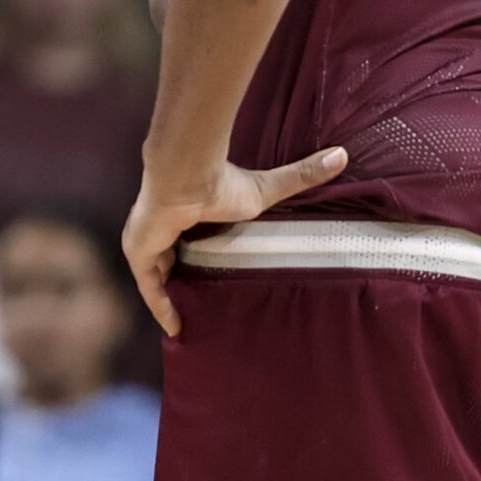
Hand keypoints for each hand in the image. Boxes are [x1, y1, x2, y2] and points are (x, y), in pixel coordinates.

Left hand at [119, 145, 347, 336]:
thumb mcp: (265, 190)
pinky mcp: (138, 251)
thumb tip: (342, 154)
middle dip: (178, 280)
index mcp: (182, 212)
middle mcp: (158, 226)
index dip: (192, 258)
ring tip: (187, 322)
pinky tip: (174, 327)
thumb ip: (300, 176)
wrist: (186, 175)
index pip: (184, 239)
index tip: (205, 277)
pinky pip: (148, 287)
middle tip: (195, 307)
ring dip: (169, 295)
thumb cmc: (221, 183)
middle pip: (166, 260)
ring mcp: (144, 238)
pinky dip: (160, 305)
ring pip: (155, 274)